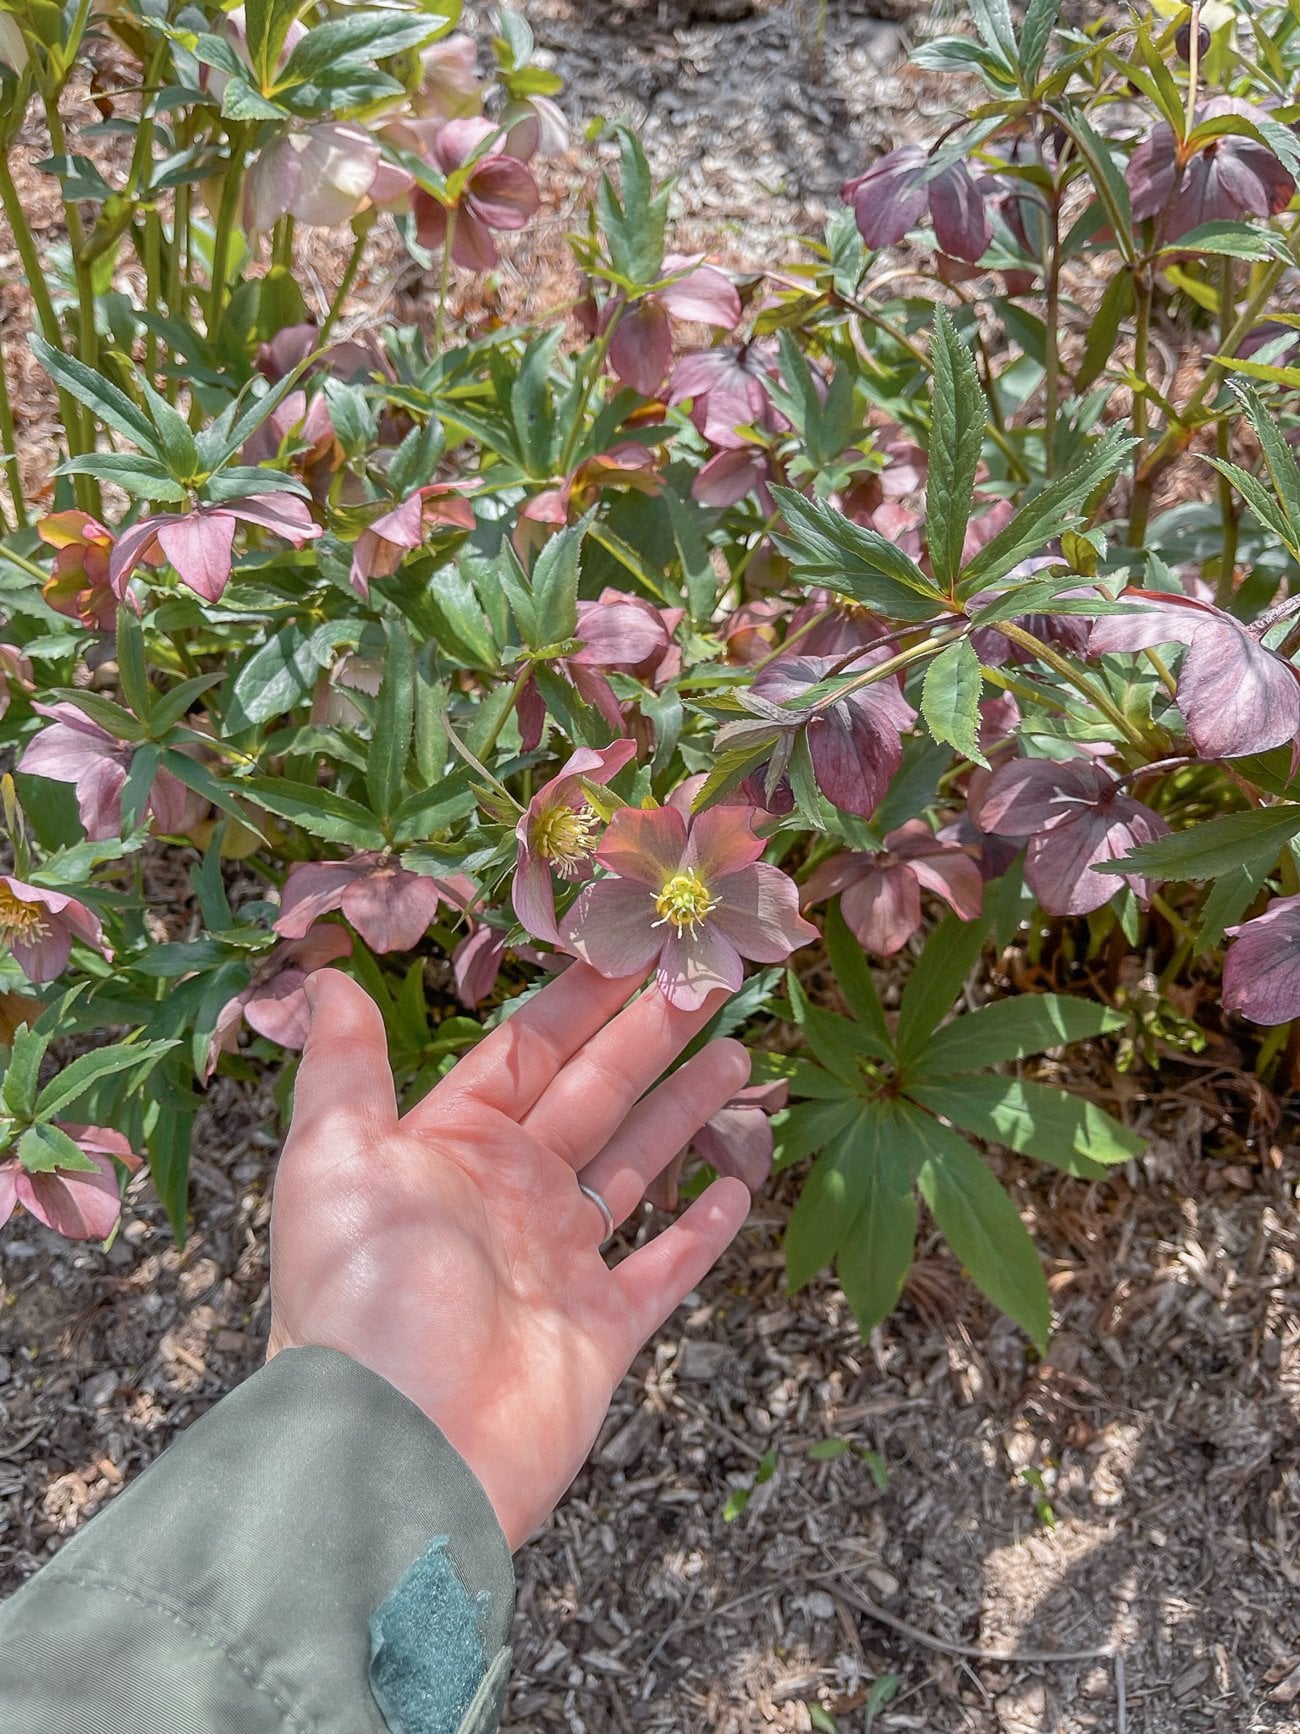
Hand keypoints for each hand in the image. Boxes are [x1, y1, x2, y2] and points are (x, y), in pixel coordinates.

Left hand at [265, 964, 752, 1548]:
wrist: (395, 1450)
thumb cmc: (362, 1293)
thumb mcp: (336, 1158)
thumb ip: (345, 1065)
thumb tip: (325, 978)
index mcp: (449, 1148)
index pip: (528, 1052)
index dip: (580, 999)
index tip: (632, 946)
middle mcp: (507, 1196)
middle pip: (594, 1096)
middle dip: (649, 1040)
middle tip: (710, 984)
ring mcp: (557, 1263)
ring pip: (636, 1169)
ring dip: (684, 1113)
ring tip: (739, 1059)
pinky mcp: (600, 1330)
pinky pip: (662, 1270)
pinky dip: (700, 1233)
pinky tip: (738, 1189)